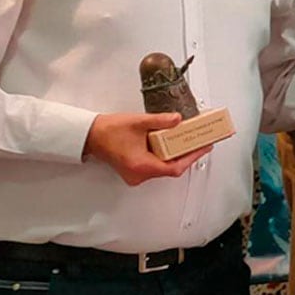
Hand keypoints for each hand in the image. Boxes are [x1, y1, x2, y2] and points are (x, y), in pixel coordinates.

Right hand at [82, 112, 213, 185]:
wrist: (90, 135)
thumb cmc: (108, 131)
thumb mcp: (138, 122)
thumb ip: (161, 121)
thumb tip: (178, 120)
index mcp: (141, 166)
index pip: (174, 168)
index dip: (192, 158)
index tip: (204, 148)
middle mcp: (139, 175)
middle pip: (170, 169)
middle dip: (186, 155)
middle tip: (200, 143)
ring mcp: (136, 174)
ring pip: (163, 168)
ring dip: (176, 156)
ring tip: (189, 142)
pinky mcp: (134, 170)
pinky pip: (155, 166)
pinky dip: (165, 156)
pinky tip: (172, 145)